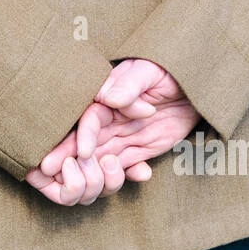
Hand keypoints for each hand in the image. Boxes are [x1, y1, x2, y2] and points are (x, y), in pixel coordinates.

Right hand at [27, 59, 197, 205]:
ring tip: (104, 180)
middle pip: (86, 144)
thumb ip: (130, 84)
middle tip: (53, 176)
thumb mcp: (149, 71)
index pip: (89, 119)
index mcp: (105, 99)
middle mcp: (109, 120)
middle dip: (70, 160)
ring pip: (103, 160)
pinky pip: (130, 166)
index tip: (83, 152)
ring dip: (99, 173)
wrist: (194, 85)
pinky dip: (133, 174)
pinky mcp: (140, 150)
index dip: (84, 136)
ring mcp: (123, 136)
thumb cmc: (167, 69)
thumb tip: (110, 98)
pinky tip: (143, 174)